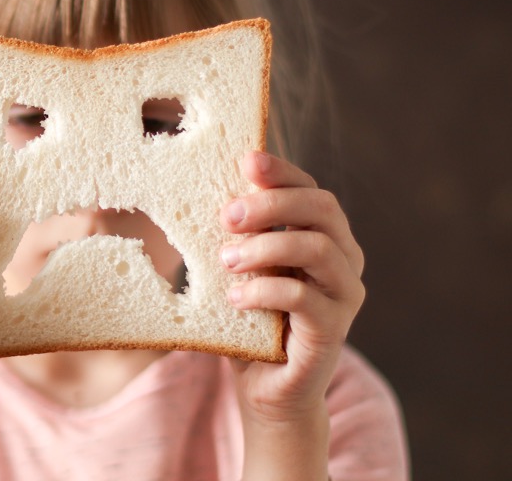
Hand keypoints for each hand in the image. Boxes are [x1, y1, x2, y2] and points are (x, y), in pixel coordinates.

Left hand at [219, 151, 364, 478]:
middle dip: (272, 204)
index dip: (281, 170)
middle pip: (322, 209)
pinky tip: (234, 299)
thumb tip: (204, 193)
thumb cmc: (248, 320)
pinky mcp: (333, 330)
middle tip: (226, 215)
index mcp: (323, 236)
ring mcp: (344, 295)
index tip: (245, 160)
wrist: (265, 388)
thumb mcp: (237, 269)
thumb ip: (234, 236)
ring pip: (319, 249)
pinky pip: (305, 298)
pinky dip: (265, 291)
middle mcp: (344, 259)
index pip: (310, 189)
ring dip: (266, 247)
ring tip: (225, 260)